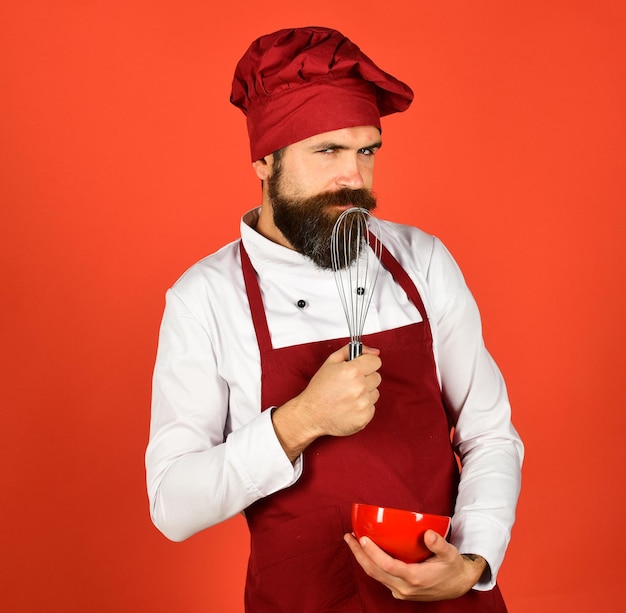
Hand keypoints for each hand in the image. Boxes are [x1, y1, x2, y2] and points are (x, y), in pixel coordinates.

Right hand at [271, 344, 381, 459]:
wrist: (311, 414)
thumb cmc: (319, 389)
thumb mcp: (331, 362)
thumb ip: (352, 351)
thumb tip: (373, 352)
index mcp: (352, 371)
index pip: (376, 361)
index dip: (367, 363)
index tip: (361, 367)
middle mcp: (360, 387)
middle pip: (377, 377)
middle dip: (366, 378)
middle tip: (350, 383)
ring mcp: (363, 403)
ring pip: (375, 393)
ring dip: (365, 393)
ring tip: (348, 395)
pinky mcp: (364, 417)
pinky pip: (372, 407)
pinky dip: (363, 407)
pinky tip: (350, 406)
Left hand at [343, 529, 486, 600]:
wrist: (458, 586)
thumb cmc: (452, 567)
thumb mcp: (450, 554)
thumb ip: (439, 544)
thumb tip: (428, 533)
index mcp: (415, 578)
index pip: (387, 566)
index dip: (372, 553)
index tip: (362, 538)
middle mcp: (405, 587)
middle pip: (374, 571)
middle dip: (359, 554)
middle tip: (348, 537)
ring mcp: (401, 592)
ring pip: (375, 576)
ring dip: (362, 559)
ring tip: (353, 541)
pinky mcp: (400, 591)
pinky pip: (381, 578)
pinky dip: (371, 565)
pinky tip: (366, 553)